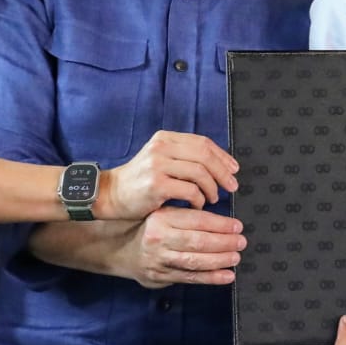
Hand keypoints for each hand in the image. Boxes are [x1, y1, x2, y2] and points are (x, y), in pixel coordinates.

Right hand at [103, 131, 238, 218]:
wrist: (111, 194)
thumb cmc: (141, 181)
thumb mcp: (161, 160)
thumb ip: (184, 157)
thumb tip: (221, 164)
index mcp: (165, 138)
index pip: (203, 143)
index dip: (222, 157)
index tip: (234, 170)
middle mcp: (162, 147)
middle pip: (205, 155)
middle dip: (223, 172)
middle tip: (232, 186)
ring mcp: (158, 164)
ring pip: (200, 173)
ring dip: (212, 188)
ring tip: (213, 199)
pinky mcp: (157, 184)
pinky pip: (190, 190)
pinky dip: (199, 199)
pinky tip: (198, 205)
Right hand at [124, 207, 245, 288]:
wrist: (119, 249)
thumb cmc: (148, 229)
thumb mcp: (163, 214)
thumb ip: (187, 216)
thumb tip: (222, 222)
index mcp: (162, 218)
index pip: (197, 220)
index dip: (220, 224)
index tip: (237, 226)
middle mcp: (159, 238)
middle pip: (198, 241)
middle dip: (224, 243)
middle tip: (241, 242)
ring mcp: (159, 259)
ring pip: (195, 261)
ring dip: (219, 260)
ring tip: (235, 258)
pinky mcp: (160, 276)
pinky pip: (190, 278)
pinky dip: (211, 278)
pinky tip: (226, 276)